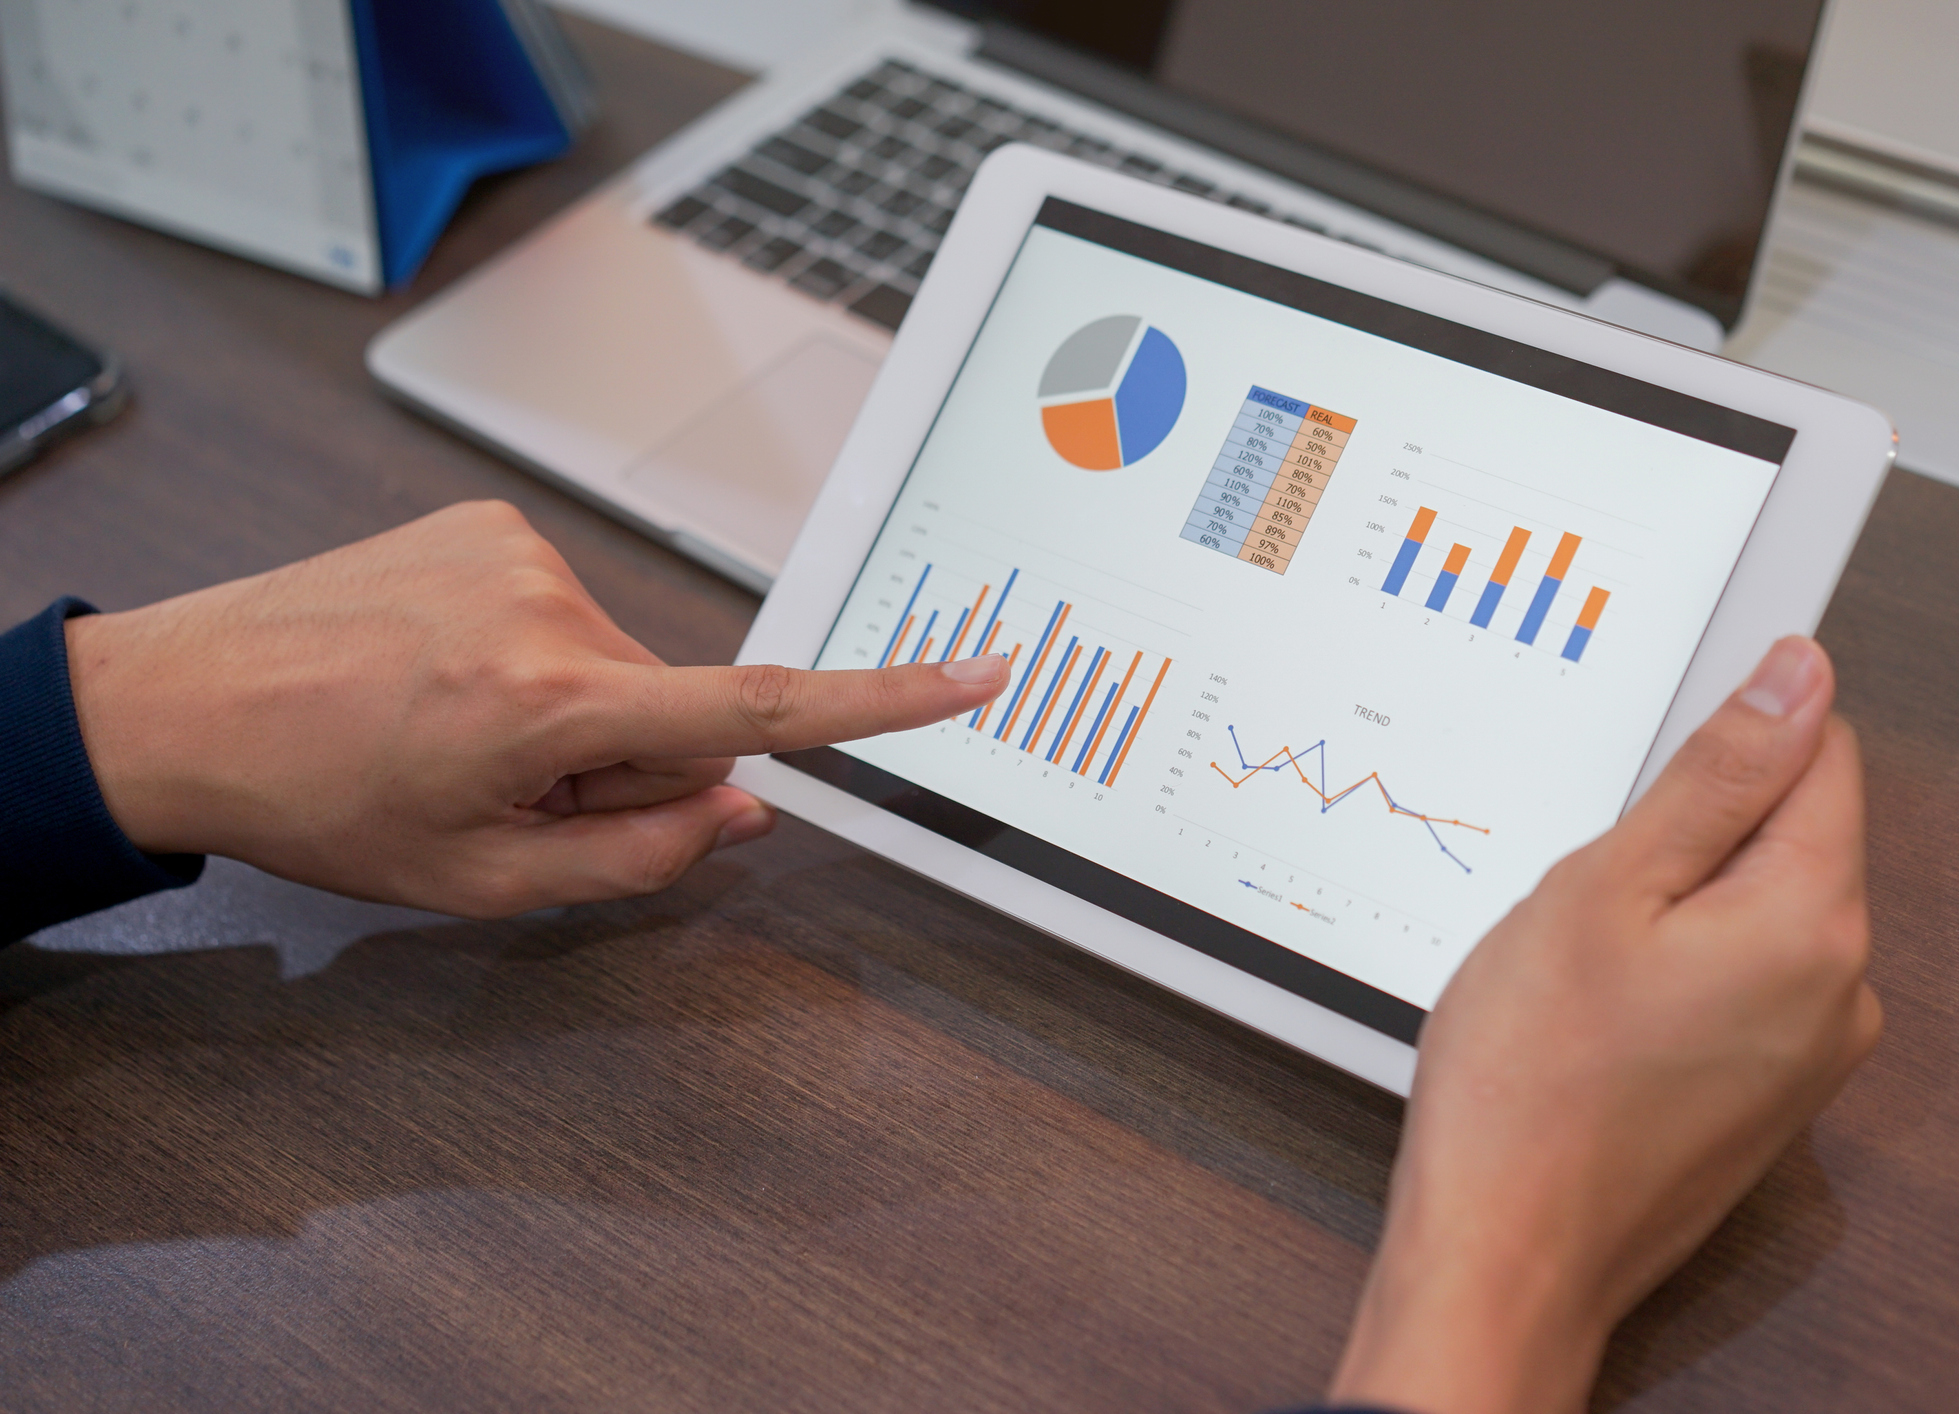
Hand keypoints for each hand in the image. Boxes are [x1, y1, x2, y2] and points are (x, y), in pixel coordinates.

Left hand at [64, 501, 1009, 915]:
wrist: (178, 704)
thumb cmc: (315, 801)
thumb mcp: (480, 882)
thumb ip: (636, 860)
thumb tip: (742, 812)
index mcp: (551, 707)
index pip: (757, 709)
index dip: (883, 700)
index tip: (973, 674)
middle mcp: (549, 608)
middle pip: (673, 707)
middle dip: (624, 762)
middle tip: (510, 791)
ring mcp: (518, 551)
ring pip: (621, 662)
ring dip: (574, 711)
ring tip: (461, 732)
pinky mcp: (491, 522)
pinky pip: (568, 611)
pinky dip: (537, 657)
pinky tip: (450, 679)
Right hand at [1330, 636, 1879, 1413]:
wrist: (1507, 1251)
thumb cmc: (1530, 1081)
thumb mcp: (1604, 888)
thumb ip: (1717, 775)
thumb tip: (1796, 677)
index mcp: (1812, 920)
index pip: (1821, 750)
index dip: (1725, 733)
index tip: (1642, 774)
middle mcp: (1840, 989)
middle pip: (1789, 832)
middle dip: (1687, 830)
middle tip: (1584, 885)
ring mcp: (1810, 1052)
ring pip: (1753, 909)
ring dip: (1673, 903)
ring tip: (1577, 959)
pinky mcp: (1768, 1095)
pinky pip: (1737, 983)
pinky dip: (1674, 969)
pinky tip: (1595, 1011)